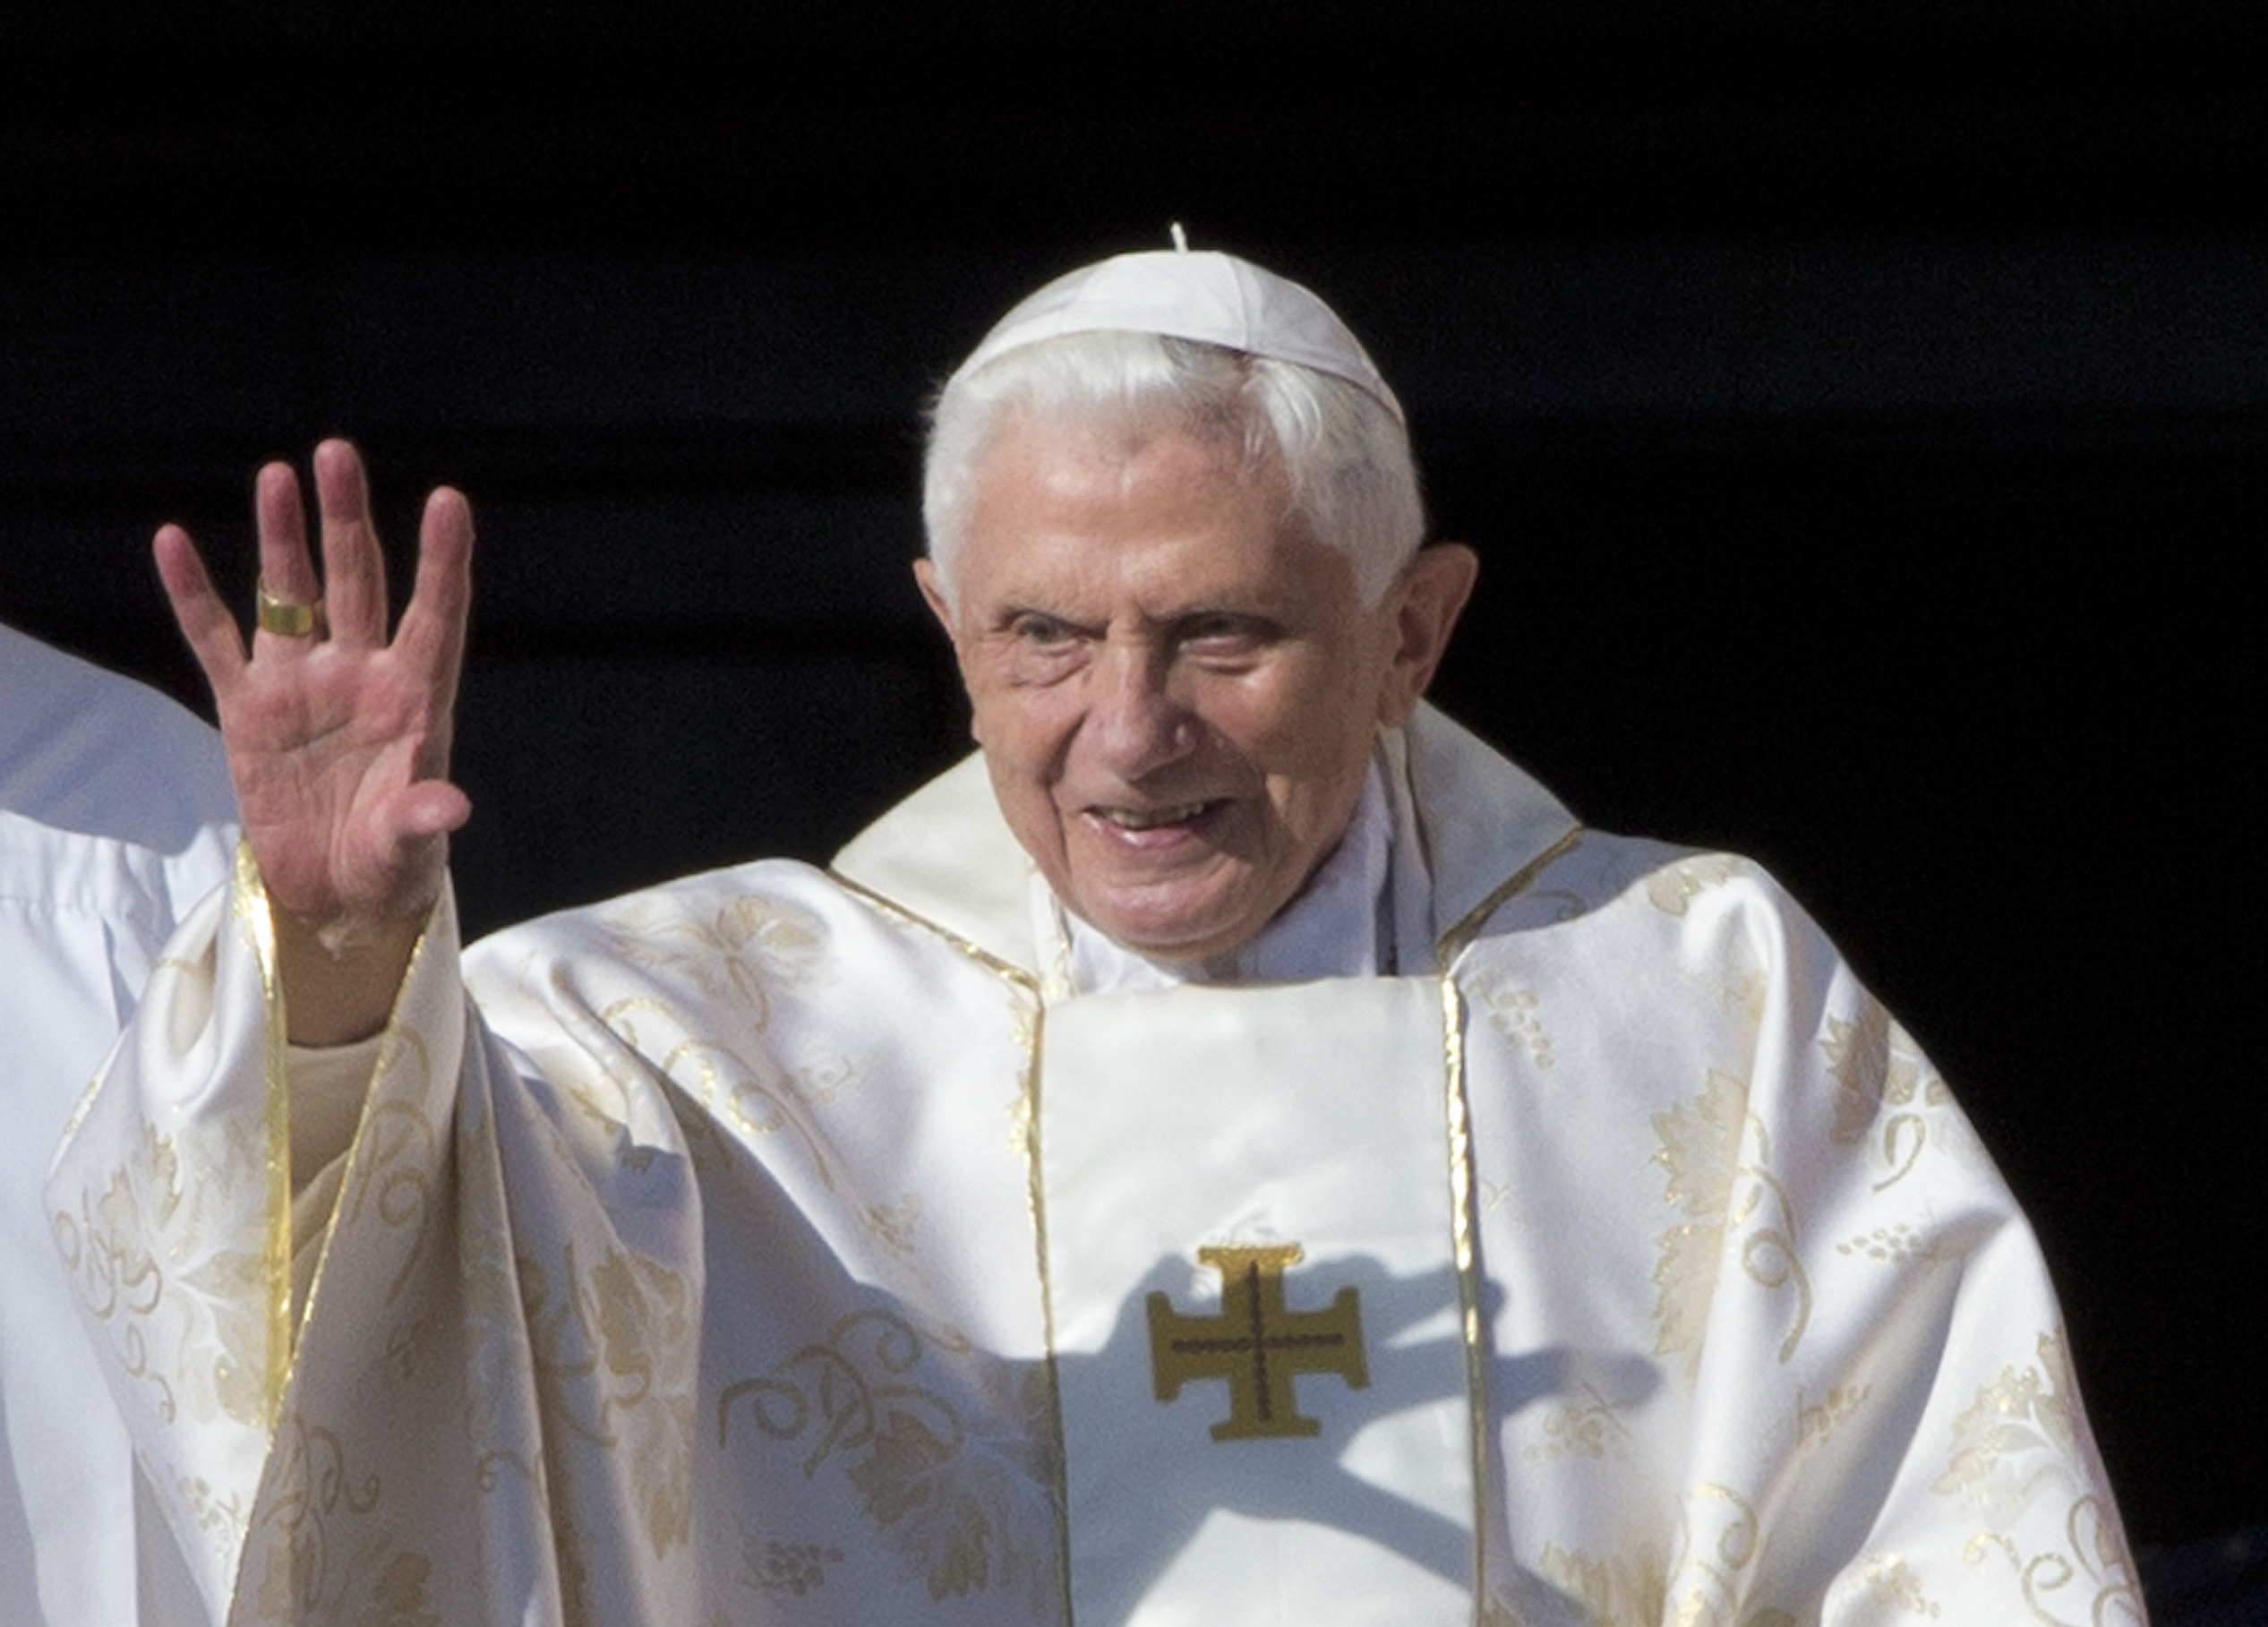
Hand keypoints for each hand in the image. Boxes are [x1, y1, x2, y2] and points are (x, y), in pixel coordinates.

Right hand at [157, 439, 472, 1041]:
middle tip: (337, 454)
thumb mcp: (410, 848)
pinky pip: (216, 640)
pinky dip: (195, 594)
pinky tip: (173, 540)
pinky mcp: (248, 708)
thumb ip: (422, 818)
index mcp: (417, 698)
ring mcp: (302, 685)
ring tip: (278, 475)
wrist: (334, 895)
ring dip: (283, 537)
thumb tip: (448, 805)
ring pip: (290, 595)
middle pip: (357, 583)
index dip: (442, 562)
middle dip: (347, 521)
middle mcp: (361, 675)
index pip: (435, 616)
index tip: (450, 501)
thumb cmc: (391, 865)